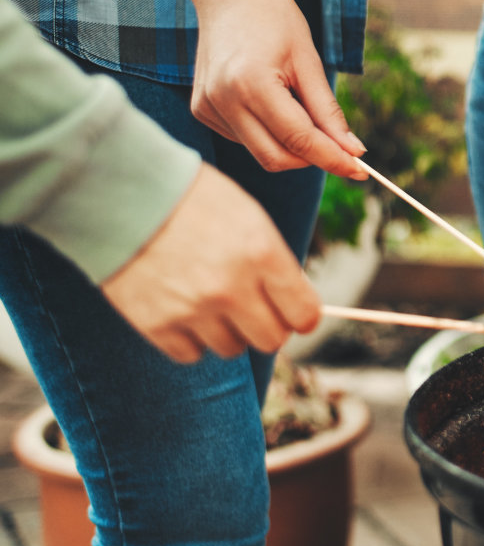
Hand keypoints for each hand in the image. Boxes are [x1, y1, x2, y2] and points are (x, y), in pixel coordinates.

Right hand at [101, 165, 321, 362]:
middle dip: (267, 326)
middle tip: (253, 308)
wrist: (117, 192)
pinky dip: (191, 338)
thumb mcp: (247, 215)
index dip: (301, 316)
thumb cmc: (190, 198)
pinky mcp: (155, 324)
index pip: (304, 313)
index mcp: (261, 253)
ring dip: (227, 331)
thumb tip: (294, 299)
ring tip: (211, 302)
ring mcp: (192, 309)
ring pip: (231, 348)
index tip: (293, 312)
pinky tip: (183, 310)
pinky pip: (190, 353)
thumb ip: (273, 260)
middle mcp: (231, 287)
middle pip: (271, 339)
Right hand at [190, 0, 366, 178]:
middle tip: (340, 145)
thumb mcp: (309, 61)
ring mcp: (206, 107)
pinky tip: (271, 100)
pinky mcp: (201, 110)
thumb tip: (353, 152)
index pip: (299, 140)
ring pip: (261, 152)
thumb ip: (328, 112)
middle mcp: (221, 100)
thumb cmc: (274, 18)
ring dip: (291, 144)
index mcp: (250, 84)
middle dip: (312, 158)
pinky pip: (245, 139)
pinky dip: (269, 133)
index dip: (334, 159)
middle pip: (276, 158)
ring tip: (297, 102)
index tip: (362, 171)